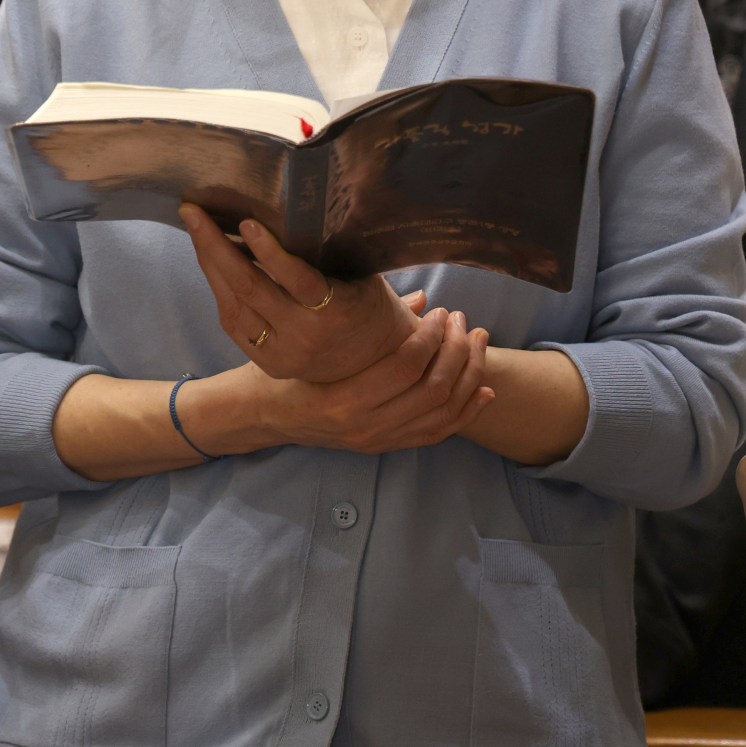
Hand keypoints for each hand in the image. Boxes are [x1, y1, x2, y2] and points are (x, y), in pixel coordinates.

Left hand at [180, 207, 418, 384]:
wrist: (375, 365)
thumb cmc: (368, 308)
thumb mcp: (361, 279)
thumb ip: (326, 257)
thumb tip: (286, 214)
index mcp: (337, 312)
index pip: (298, 281)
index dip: (269, 252)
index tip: (246, 222)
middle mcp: (305, 337)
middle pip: (251, 289)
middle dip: (216, 247)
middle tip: (194, 214)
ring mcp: (282, 354)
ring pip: (233, 306)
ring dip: (210, 264)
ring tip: (197, 230)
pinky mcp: (267, 363)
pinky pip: (233, 323)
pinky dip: (219, 289)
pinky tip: (210, 263)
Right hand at [183, 305, 494, 454]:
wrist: (261, 416)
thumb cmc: (282, 370)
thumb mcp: (316, 344)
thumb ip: (369, 322)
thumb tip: (420, 300)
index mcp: (345, 400)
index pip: (406, 368)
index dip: (432, 337)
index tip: (442, 312)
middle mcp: (365, 427)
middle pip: (433, 391)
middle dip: (458, 353)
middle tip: (464, 322)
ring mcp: (377, 440)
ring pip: (442, 414)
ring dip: (468, 377)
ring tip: (477, 343)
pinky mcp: (384, 446)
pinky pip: (436, 434)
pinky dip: (465, 413)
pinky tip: (483, 390)